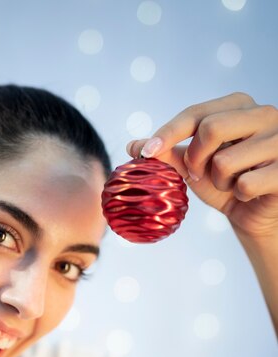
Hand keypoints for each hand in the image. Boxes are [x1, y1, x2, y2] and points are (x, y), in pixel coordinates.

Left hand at [126, 92, 277, 239]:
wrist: (254, 211)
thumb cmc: (225, 182)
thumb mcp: (193, 166)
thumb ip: (167, 153)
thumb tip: (132, 146)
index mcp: (239, 105)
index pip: (196, 113)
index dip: (168, 132)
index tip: (144, 153)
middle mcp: (265, 114)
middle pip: (210, 129)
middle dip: (195, 158)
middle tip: (198, 173)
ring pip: (225, 161)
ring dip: (219, 181)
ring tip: (232, 182)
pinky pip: (246, 184)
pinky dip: (239, 195)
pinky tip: (250, 192)